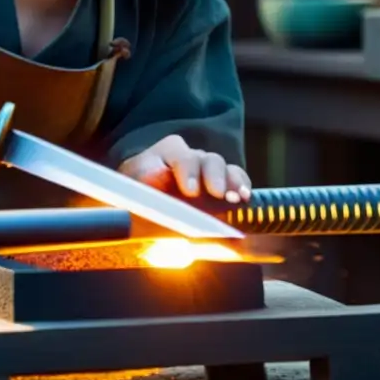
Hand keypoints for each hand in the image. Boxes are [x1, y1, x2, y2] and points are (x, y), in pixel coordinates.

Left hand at [118, 135, 250, 203]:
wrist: (143, 195)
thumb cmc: (138, 194)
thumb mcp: (134, 195)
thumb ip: (139, 204)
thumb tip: (137, 225)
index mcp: (165, 154)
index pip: (180, 156)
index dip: (187, 171)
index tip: (190, 190)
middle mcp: (189, 157)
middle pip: (207, 159)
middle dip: (213, 176)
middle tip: (218, 194)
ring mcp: (207, 168)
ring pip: (224, 168)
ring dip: (233, 183)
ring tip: (238, 198)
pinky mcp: (221, 182)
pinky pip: (236, 179)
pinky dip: (242, 187)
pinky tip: (246, 199)